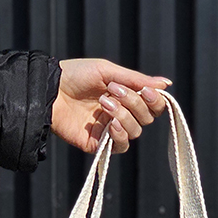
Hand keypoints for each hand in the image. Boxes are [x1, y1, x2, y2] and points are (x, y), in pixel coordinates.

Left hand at [52, 58, 169, 154]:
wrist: (50, 90)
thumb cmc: (76, 75)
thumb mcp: (108, 72)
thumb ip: (138, 80)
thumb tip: (167, 84)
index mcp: (126, 96)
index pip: (152, 105)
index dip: (155, 101)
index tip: (147, 91)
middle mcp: (121, 114)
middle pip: (146, 118)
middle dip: (134, 103)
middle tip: (114, 91)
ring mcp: (110, 130)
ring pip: (135, 131)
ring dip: (123, 115)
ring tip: (103, 102)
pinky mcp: (99, 144)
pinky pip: (121, 146)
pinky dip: (120, 135)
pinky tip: (111, 124)